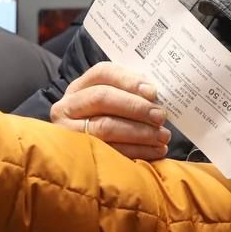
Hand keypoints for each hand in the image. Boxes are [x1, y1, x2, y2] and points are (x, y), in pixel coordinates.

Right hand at [50, 62, 169, 159]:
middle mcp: (68, 106)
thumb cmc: (108, 122)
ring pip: (105, 127)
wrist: (83, 158)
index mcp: (79, 87)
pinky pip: (110, 151)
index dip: (129, 80)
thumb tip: (153, 94)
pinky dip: (137, 151)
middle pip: (102, 98)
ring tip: (163, 136)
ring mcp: (69, 132)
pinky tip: (155, 151)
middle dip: (136, 107)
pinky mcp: (79, 155)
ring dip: (140, 132)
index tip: (153, 92)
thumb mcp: (113, 102)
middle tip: (160, 117)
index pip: (102, 73)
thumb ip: (129, 93)